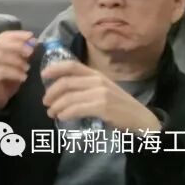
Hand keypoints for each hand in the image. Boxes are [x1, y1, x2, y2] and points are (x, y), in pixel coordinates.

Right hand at [0, 31, 35, 111]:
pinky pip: (1, 71)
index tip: (31, 36)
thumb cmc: (4, 82)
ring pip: (0, 56)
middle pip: (0, 43)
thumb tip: (33, 43)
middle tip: (30, 51)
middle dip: (17, 45)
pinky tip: (23, 78)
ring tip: (28, 68)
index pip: (3, 36)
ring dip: (17, 61)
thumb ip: (22, 55)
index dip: (17, 35)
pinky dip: (15, 73)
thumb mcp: (15, 66)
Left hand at [41, 61, 161, 131]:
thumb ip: (86, 85)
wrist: (141, 119)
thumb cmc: (119, 105)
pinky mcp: (102, 107)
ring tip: (51, 113)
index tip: (43, 75)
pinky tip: (62, 117)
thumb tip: (61, 88)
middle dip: (51, 93)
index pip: (71, 65)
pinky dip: (66, 113)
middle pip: (66, 82)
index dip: (55, 68)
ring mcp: (100, 93)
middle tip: (46, 102)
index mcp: (96, 74)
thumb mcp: (103, 89)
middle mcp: (97, 80)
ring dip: (56, 106)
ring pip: (69, 97)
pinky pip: (77, 108)